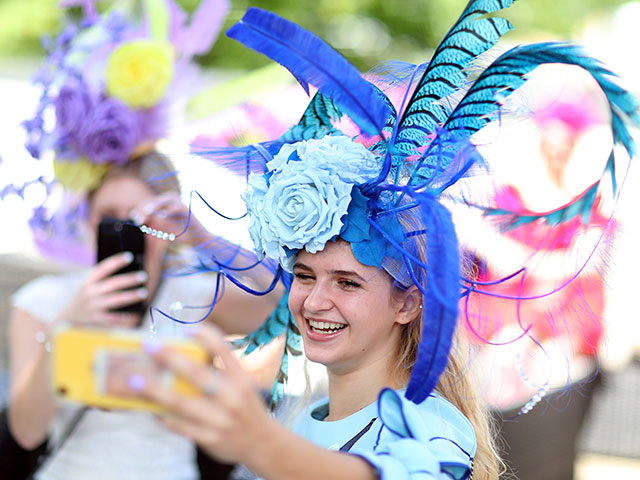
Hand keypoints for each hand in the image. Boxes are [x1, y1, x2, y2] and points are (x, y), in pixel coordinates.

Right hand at [56, 251, 147, 327]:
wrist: (67, 317)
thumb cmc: (85, 297)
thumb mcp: (88, 285)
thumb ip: (103, 279)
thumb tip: (128, 272)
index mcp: (89, 281)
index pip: (103, 268)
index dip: (116, 261)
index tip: (129, 256)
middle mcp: (90, 292)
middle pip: (113, 284)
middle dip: (129, 279)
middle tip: (144, 276)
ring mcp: (93, 306)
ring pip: (115, 300)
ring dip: (130, 296)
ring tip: (143, 293)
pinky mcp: (96, 319)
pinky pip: (113, 318)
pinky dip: (125, 317)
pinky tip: (136, 314)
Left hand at [130, 193, 209, 247]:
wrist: (198, 239)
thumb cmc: (181, 234)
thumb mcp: (164, 230)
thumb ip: (153, 224)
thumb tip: (139, 220)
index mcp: (167, 205)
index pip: (152, 203)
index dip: (141, 209)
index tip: (133, 217)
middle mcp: (174, 202)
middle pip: (158, 199)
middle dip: (147, 207)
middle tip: (138, 218)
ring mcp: (182, 204)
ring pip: (168, 198)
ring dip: (157, 204)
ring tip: (148, 211)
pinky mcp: (188, 210)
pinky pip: (179, 207)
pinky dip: (170, 210)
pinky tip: (163, 215)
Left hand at [139, 325, 274, 464]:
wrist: (263, 443)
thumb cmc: (244, 406)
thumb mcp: (241, 384)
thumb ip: (218, 371)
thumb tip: (181, 353)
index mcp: (240, 378)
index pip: (224, 351)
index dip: (206, 336)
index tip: (187, 327)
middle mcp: (232, 397)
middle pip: (197, 374)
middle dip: (170, 358)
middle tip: (149, 345)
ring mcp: (220, 419)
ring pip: (182, 403)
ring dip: (155, 390)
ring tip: (134, 380)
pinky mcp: (209, 439)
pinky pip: (179, 426)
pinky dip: (162, 415)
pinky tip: (148, 407)